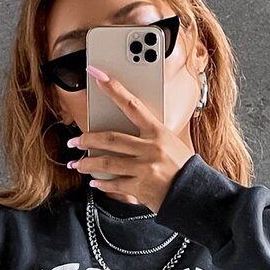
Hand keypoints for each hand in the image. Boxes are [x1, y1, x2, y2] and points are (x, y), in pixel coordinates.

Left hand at [66, 64, 195, 212]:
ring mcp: (144, 169)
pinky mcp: (140, 188)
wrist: (195, 193)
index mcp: (158, 132)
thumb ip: (149, 137)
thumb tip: (124, 133)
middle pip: (110, 138)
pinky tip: (95, 182)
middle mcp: (150, 149)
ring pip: (107, 162)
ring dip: (88, 164)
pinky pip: (114, 184)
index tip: (97, 75)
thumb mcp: (170, 143)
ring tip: (77, 163)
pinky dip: (102, 183)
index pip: (132, 105)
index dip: (113, 89)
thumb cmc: (183, 167)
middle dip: (87, 139)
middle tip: (74, 141)